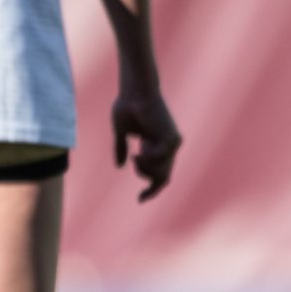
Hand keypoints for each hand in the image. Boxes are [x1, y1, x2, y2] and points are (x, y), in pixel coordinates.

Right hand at [112, 84, 182, 201]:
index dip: (151, 190)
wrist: (134, 91)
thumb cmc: (127, 106)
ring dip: (144, 169)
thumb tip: (119, 165)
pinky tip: (137, 153)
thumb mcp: (121, 132)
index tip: (140, 199)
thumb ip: (120, 148)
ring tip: (135, 155)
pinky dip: (146, 160)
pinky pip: (159, 161)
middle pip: (162, 178)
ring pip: (161, 173)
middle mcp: (167, 146)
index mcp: (156, 145)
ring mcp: (171, 143)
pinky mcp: (171, 138)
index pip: (160, 175)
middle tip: (133, 161)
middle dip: (146, 178)